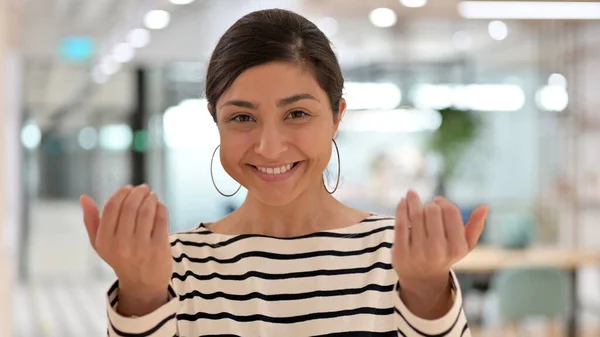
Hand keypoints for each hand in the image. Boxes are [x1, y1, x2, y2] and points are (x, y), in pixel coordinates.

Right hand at [80, 185, 172, 300]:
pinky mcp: (159, 248)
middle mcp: (122, 244)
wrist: (142, 284)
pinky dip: (161, 208)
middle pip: (130, 206)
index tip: (129, 188)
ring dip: (151, 198)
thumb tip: (84, 197)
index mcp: (105, 241)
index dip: (121, 193)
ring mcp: (141, 247)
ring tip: (152, 195)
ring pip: (147, 210)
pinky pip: (161, 219)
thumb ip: (91, 221)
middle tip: (144, 188)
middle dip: (138, 192)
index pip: (111, 207)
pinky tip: (159, 206)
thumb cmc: (121, 258)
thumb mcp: (101, 244)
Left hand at [392, 190, 487, 295]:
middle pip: (432, 210)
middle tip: (426, 206)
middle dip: (429, 204)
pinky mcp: (400, 252)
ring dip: (413, 200)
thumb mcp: (463, 246)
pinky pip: (400, 223)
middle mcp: (438, 251)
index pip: (450, 211)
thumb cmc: (445, 256)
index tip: (437, 201)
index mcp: (457, 248)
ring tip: (412, 194)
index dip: (443, 202)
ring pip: (415, 214)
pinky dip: (401, 208)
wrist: (422, 280)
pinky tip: (403, 201)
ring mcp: (418, 252)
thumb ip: (475, 227)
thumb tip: (485, 207)